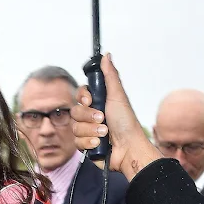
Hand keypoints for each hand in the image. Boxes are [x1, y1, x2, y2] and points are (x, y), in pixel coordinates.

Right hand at [70, 54, 161, 180]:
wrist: (128, 148)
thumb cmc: (126, 123)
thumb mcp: (118, 96)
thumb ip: (110, 76)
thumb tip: (106, 55)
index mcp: (98, 103)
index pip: (80, 95)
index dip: (82, 98)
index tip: (90, 100)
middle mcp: (91, 116)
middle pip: (75, 112)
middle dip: (88, 117)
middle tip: (102, 119)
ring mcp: (87, 131)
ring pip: (75, 128)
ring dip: (91, 130)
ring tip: (105, 133)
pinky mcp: (84, 145)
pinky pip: (77, 142)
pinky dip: (89, 142)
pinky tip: (99, 144)